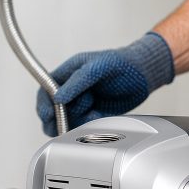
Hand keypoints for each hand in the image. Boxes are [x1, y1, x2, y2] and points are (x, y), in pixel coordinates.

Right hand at [37, 32, 173, 135]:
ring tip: (92, 111)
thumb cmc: (121, 63)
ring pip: (67, 120)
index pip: (47, 90)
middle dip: (59, 117)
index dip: (44, 104)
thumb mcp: (97, 67)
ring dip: (76, 120)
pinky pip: (83, 125)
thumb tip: (58, 97)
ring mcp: (83, 103)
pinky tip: (97, 115)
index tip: (48, 114)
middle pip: (53, 110)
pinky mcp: (94, 114)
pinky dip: (88, 124)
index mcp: (68, 73)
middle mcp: (73, 89)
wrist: (144, 74)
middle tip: (68, 121)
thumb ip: (77, 82)